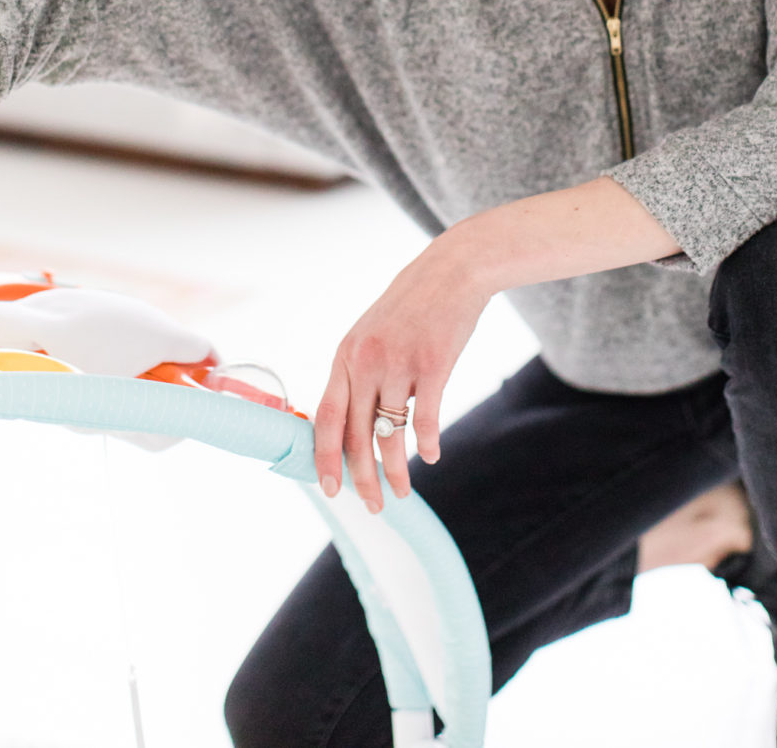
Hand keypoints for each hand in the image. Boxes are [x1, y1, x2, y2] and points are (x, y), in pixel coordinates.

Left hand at [313, 233, 488, 513]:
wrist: (452, 270)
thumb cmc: (411, 306)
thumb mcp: (371, 333)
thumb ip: (359, 373)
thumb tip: (352, 423)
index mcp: (345, 355)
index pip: (326, 418)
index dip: (325, 457)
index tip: (330, 489)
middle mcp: (366, 361)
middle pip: (357, 435)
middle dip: (362, 477)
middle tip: (372, 505)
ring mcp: (399, 362)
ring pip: (390, 433)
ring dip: (395, 470)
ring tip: (400, 493)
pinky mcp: (433, 363)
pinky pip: (426, 418)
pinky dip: (427, 443)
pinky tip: (430, 457)